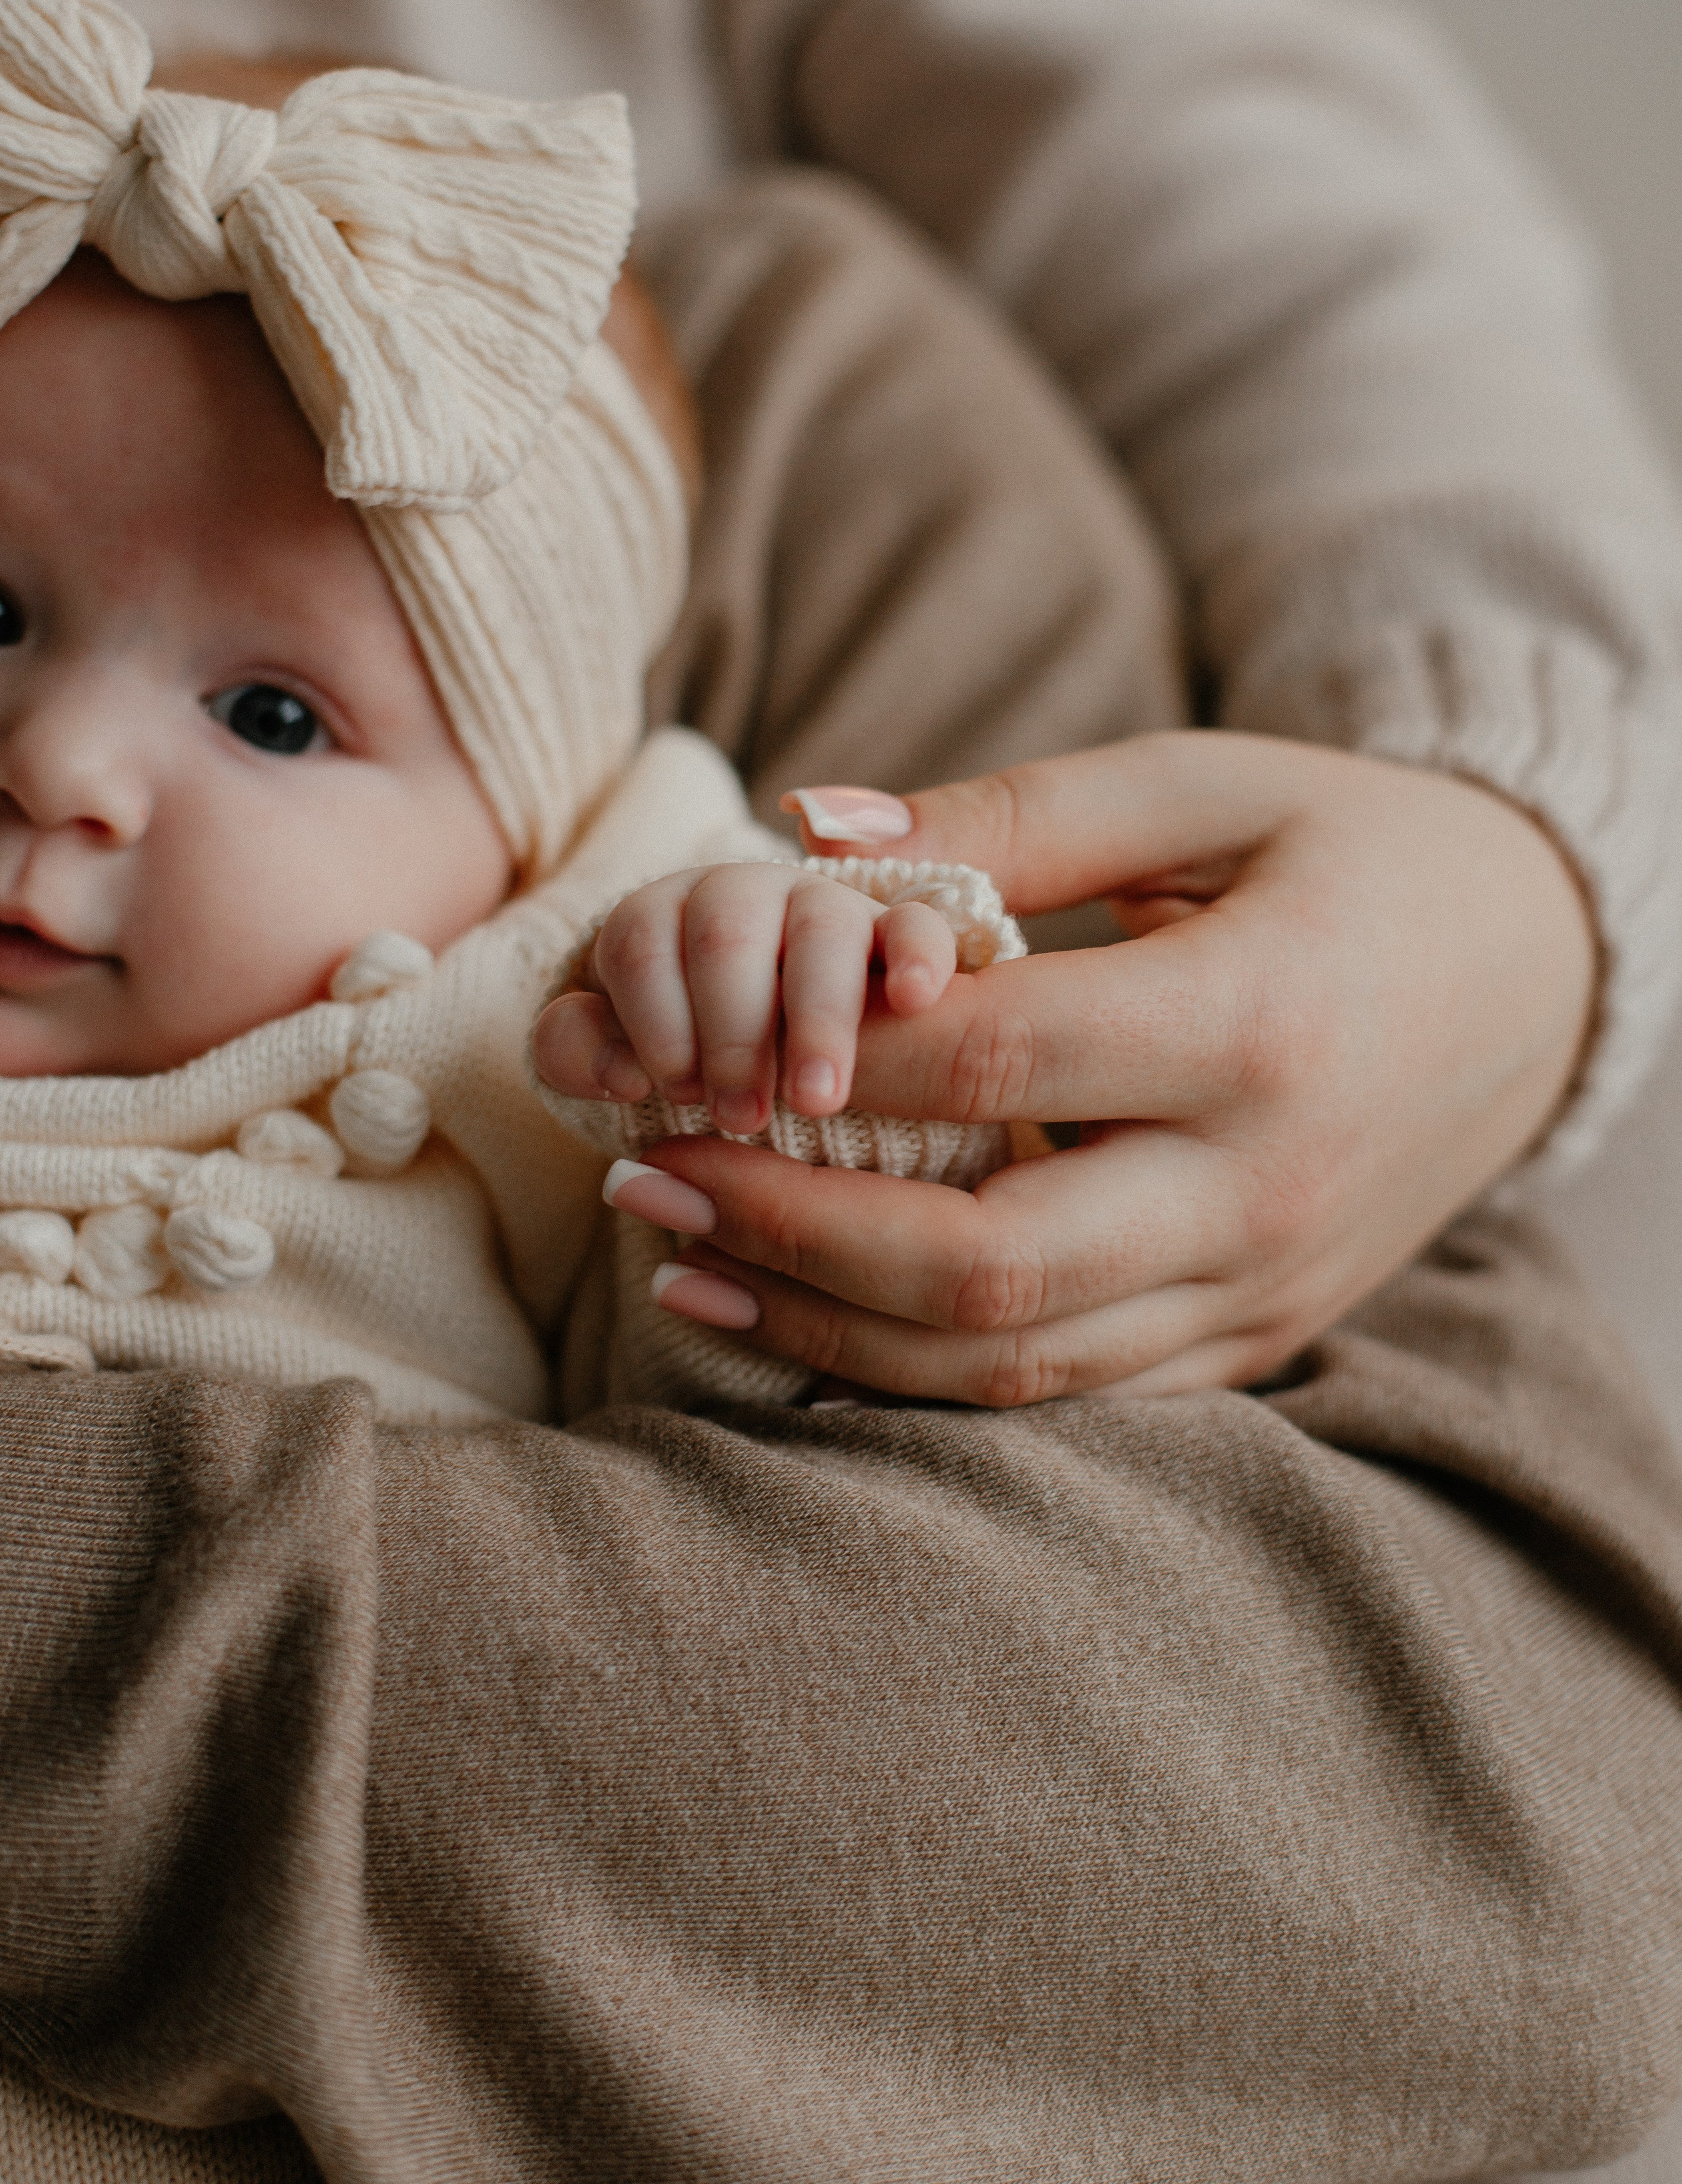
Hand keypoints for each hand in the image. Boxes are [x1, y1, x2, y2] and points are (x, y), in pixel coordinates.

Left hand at [533, 860, 957, 1136]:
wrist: (769, 1047)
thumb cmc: (679, 1055)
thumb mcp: (614, 1052)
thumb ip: (580, 1053)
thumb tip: (619, 1073)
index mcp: (663, 915)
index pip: (640, 938)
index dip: (654, 1018)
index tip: (673, 1091)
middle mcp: (744, 897)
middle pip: (726, 930)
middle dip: (731, 1032)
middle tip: (740, 1117)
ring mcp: (825, 911)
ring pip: (820, 928)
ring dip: (816, 1017)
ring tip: (815, 1101)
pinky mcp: (898, 940)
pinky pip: (918, 924)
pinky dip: (917, 954)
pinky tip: (912, 999)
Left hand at [575, 733, 1596, 1402]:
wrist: (1541, 976)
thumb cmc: (1362, 851)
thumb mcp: (1207, 783)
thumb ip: (1011, 815)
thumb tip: (808, 832)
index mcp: (1259, 1026)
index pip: (995, 1069)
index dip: (815, 1065)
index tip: (681, 1043)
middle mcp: (1263, 1188)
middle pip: (986, 1266)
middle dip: (786, 1235)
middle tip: (642, 1178)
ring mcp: (1263, 1288)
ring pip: (1014, 1366)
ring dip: (825, 1328)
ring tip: (679, 1262)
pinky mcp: (1257, 1338)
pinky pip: (1072, 1399)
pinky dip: (923, 1379)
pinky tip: (804, 1325)